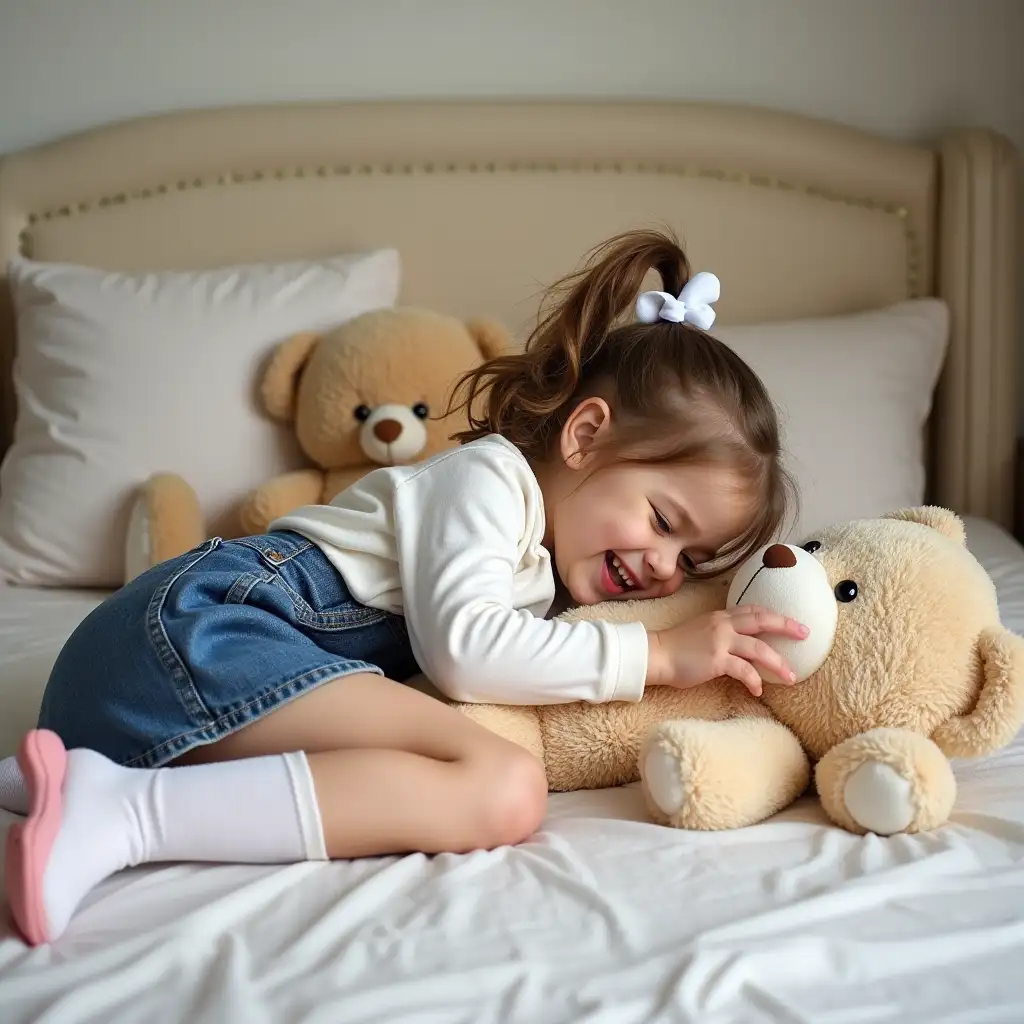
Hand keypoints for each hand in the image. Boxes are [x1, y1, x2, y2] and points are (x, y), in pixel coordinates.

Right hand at [646, 606, 808, 696]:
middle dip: (786, 626)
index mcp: (720, 616)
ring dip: (778, 663)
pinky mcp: (717, 660)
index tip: (789, 621)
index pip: (752, 610)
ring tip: (791, 676)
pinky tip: (758, 689)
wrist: (656, 654)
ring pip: (759, 648)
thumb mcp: (700, 630)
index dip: (773, 614)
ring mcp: (721, 641)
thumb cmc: (675, 646)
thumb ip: (719, 632)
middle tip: (805, 633)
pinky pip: (744, 670)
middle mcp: (723, 624)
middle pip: (762, 620)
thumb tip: (737, 643)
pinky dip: (754, 680)